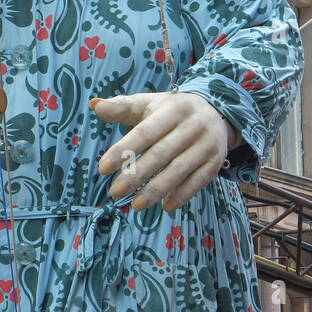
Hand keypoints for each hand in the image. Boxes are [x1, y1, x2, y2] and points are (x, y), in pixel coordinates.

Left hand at [93, 93, 239, 211]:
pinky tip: (165, 206)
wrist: (216, 111)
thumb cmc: (171, 111)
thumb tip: (94, 105)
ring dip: (156, 190)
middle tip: (114, 192)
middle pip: (161, 153)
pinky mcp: (216, 161)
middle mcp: (192, 125)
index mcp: (172, 109)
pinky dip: (182, 195)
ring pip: (179, 169)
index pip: (144, 132)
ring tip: (135, 205)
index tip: (102, 168)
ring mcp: (206, 144)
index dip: (123, 150)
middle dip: (137, 174)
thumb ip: (121, 107)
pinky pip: (199, 181)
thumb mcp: (148, 104)